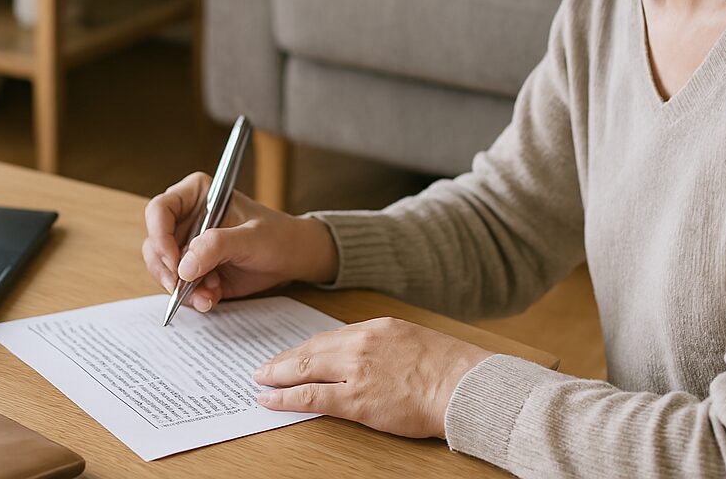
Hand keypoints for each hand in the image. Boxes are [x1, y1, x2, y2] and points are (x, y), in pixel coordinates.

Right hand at [141, 171, 338, 310]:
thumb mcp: (251, 238)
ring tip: (209, 294)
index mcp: (196, 195)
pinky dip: (192, 297)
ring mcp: (187, 246)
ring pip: (163, 270)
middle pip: (154, 244)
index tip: (173, 261)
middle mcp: (186, 219)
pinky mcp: (194, 270)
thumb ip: (217, 246)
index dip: (159, 236)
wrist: (291, 258)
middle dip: (168, 270)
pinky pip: (179, 287)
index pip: (159, 210)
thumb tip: (183, 267)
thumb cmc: (277, 236)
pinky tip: (213, 297)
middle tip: (183, 287)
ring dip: (182, 288)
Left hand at [250, 317, 493, 438]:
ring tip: (260, 380)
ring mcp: (357, 370)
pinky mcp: (356, 399)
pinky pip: (310, 397)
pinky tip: (269, 400)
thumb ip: (386, 346)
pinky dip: (285, 398)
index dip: (308, 348)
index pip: (331, 336)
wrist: (465, 386)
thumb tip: (368, 358)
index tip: (294, 353)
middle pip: (312, 349)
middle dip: (284, 359)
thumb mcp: (414, 342)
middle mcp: (362, 343)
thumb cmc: (450, 368)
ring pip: (305, 369)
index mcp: (377, 327)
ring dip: (278, 375)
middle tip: (264, 366)